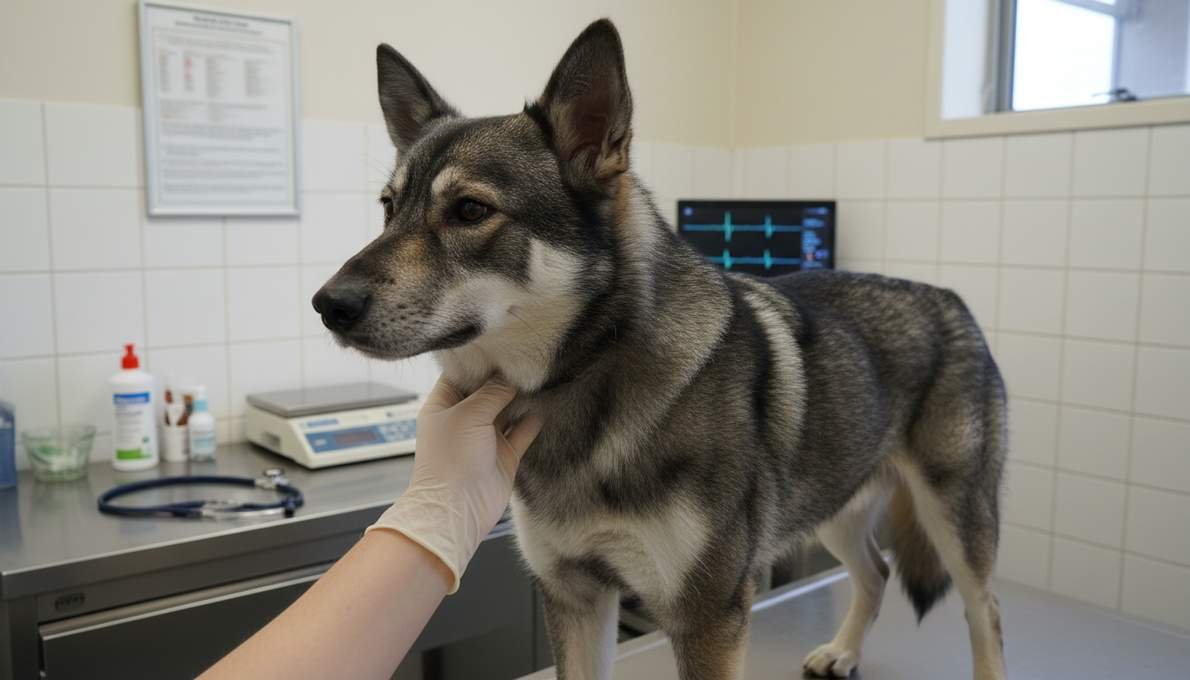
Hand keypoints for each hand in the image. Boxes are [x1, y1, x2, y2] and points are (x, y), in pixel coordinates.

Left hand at [366, 376, 543, 591]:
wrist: (457, 509)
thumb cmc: (450, 460)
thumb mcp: (468, 415)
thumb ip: (492, 392)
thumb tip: (512, 377)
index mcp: (442, 405)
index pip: (460, 374)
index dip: (479, 361)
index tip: (502, 345)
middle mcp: (463, 419)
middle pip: (486, 390)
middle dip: (505, 377)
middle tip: (528, 357)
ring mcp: (484, 437)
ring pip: (507, 410)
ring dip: (521, 397)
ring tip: (541, 376)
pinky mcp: (504, 455)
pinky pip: (522, 431)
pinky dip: (533, 419)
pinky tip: (547, 404)